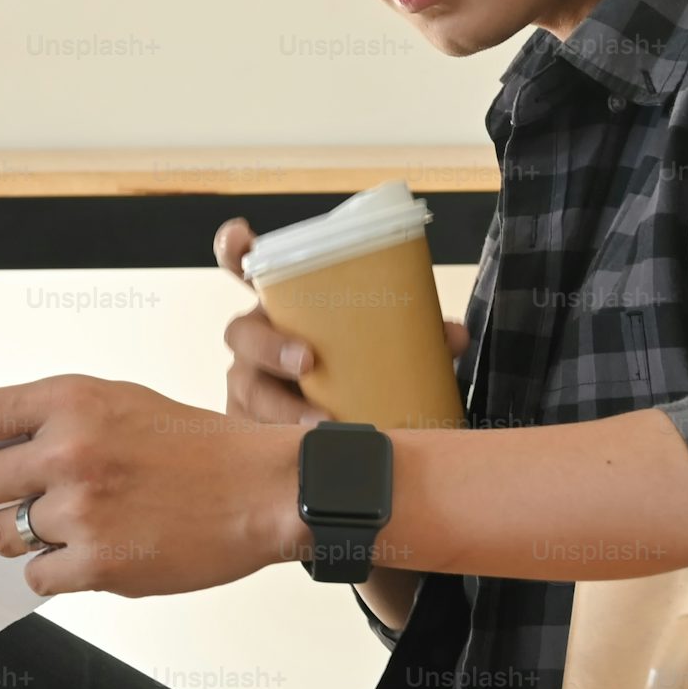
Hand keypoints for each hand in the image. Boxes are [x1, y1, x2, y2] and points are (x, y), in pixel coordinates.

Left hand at [0, 375, 298, 597]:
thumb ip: (50, 417)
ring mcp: (82, 511)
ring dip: (19, 537)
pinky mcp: (101, 563)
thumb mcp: (116, 401)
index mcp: (68, 401)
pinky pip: (39, 577)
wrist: (262, 490)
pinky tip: (90, 555)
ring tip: (64, 527)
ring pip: (4, 536)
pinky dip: (55, 572)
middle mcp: (67, 452)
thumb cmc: (189, 446)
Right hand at [215, 217, 468, 427]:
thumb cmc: (349, 365)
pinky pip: (254, 435)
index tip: (239, 234)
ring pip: (248, 389)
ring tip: (319, 422)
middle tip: (308, 359)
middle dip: (270, 345)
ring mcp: (248, 384)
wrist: (336, 422)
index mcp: (279, 306)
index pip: (243, 268)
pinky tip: (310, 454)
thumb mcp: (373, 340)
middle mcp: (255, 341)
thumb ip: (411, 331)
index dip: (234, 248)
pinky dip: (282, 443)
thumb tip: (454, 335)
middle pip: (242, 333)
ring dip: (281, 406)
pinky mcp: (251, 428)